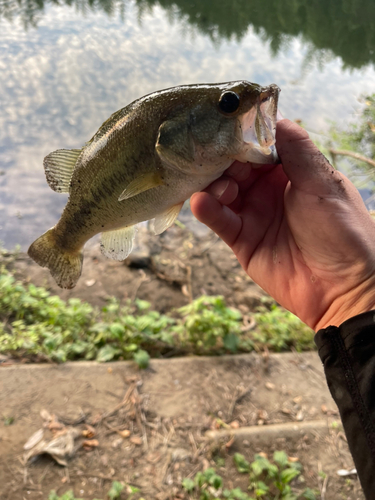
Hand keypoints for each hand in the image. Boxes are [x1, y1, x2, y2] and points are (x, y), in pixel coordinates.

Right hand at [191, 119, 374, 330]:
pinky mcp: (241, 240)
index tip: (221, 125)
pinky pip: (219, 220)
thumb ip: (296, 150)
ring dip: (214, 184)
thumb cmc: (342, 230)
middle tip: (209, 155)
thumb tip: (275, 115)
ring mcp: (253, 213)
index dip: (241, 136)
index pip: (258, 145)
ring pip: (222, 191)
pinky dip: (208, 210)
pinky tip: (201, 203)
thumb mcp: (322, 183)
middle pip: (234, 165)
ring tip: (221, 188)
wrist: (342, 287)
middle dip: (221, 159)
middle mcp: (268, 189)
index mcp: (291, 171)